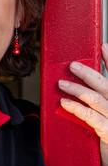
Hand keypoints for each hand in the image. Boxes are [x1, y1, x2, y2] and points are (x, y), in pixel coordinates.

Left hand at [58, 43, 107, 165]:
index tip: (104, 47)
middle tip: (72, 65)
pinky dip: (78, 108)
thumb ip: (99, 102)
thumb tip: (79, 87)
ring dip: (78, 89)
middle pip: (107, 85)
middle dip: (89, 73)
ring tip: (62, 84)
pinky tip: (65, 103)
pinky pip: (92, 118)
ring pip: (97, 98)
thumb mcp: (105, 118)